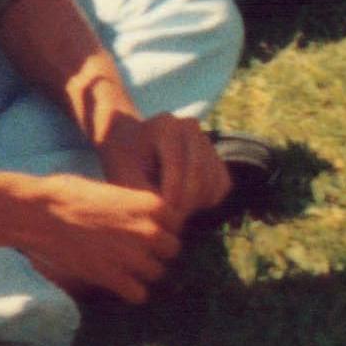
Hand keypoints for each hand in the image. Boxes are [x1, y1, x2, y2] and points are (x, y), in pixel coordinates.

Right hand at [0, 173, 186, 303]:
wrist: (34, 212)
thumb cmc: (64, 194)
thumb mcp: (108, 190)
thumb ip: (132, 206)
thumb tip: (142, 217)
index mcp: (150, 204)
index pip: (176, 224)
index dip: (161, 229)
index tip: (146, 231)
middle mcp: (150, 231)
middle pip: (171, 251)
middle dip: (156, 252)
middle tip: (135, 251)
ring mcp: (134, 256)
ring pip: (157, 274)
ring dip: (142, 273)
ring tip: (122, 266)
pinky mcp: (114, 277)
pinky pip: (139, 294)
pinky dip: (129, 292)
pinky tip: (116, 283)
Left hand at [93, 111, 229, 221]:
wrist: (131, 147)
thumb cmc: (123, 162)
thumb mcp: (124, 175)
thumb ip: (144, 194)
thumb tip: (171, 219)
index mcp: (165, 126)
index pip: (178, 163)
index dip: (173, 192)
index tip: (163, 214)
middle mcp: (190, 128)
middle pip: (199, 172)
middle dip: (186, 200)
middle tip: (171, 219)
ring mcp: (206, 141)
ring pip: (213, 181)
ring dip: (196, 202)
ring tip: (173, 209)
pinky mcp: (217, 159)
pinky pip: (222, 186)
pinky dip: (207, 200)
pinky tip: (186, 202)